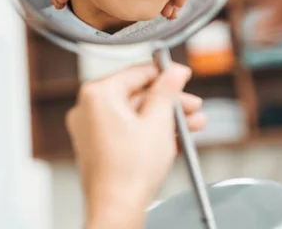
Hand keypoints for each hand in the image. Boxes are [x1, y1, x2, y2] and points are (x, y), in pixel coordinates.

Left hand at [66, 63, 204, 228]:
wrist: (117, 208)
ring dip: (166, 118)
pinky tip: (176, 137)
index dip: (165, 74)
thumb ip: (167, 91)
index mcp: (97, 95)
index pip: (136, 73)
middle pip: (137, 95)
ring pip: (135, 115)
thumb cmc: (129, 171)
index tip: (182, 74)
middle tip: (192, 105)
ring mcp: (91, 129)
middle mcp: (88, 109)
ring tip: (192, 124)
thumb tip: (174, 72)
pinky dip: (151, 132)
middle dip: (170, 102)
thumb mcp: (158, 121)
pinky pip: (128, 130)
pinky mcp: (99, 147)